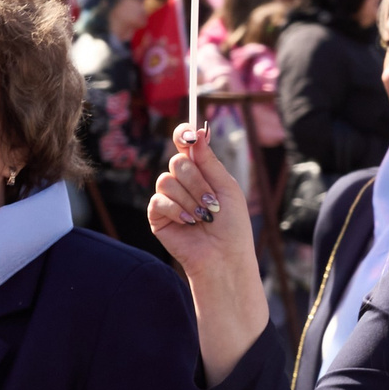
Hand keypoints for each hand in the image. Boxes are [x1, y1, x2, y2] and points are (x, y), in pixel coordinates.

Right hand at [148, 125, 266, 383]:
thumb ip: (209, 160)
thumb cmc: (231, 225)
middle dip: (197, 181)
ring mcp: (168, 198)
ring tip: (202, 217)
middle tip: (211, 202)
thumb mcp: (227, 187)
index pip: (185, 145)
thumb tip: (198, 132)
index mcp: (201, 172)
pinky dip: (177, 211)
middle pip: (177, 162)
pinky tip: (189, 223)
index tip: (188, 134)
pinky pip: (159, 200)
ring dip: (189, 199)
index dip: (184, 135)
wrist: (223, 257)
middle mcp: (183, 182)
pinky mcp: (157, 216)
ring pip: (167, 180)